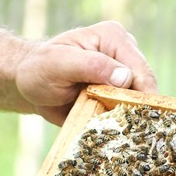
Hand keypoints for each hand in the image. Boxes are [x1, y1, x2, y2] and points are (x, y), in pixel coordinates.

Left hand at [15, 21, 158, 124]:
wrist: (29, 86)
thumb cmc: (40, 69)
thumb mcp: (60, 64)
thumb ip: (91, 66)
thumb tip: (125, 77)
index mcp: (113, 39)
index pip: (140, 70)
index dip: (141, 96)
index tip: (135, 121)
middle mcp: (123, 55)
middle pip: (145, 88)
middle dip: (138, 110)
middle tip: (128, 133)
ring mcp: (122, 76)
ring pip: (140, 102)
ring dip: (131, 119)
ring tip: (123, 136)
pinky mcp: (117, 93)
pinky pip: (129, 111)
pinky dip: (124, 123)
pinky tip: (117, 134)